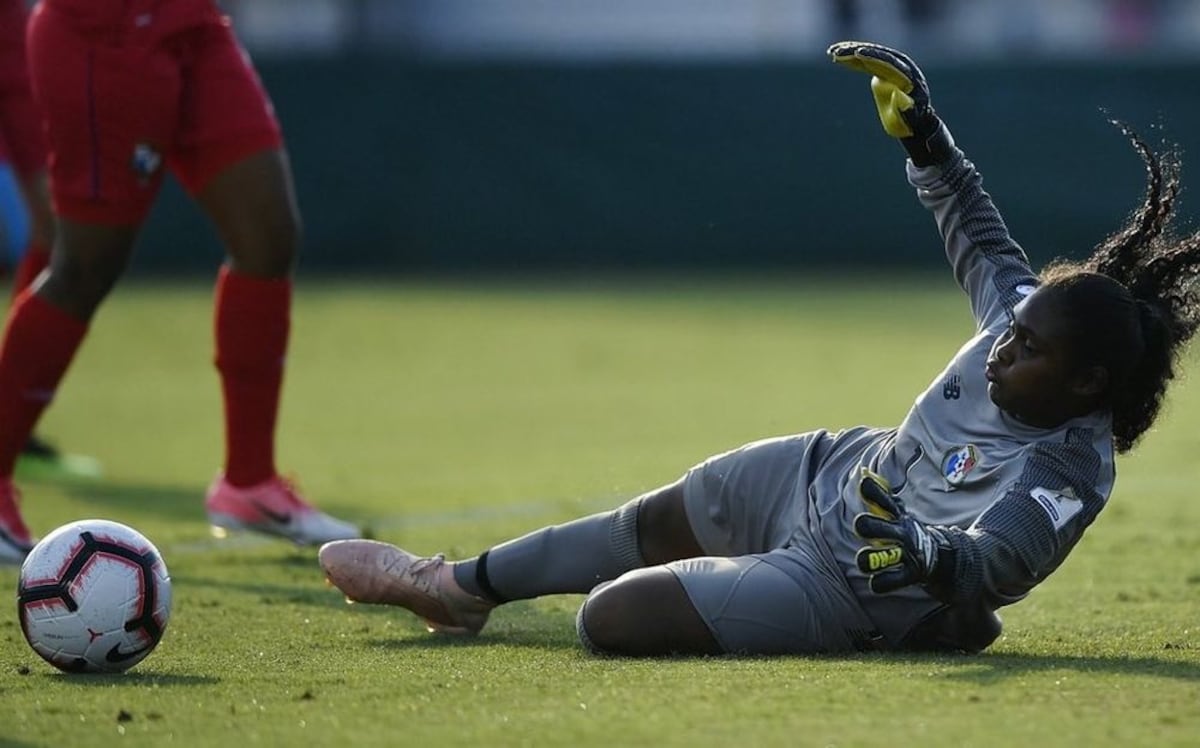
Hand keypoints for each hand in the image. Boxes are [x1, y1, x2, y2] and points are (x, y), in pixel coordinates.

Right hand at [827, 41, 952, 165]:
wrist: (915, 119)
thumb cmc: (912, 121)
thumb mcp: (911, 118)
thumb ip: (905, 109)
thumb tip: (897, 96)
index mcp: (907, 76)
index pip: (888, 62)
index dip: (873, 56)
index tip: (857, 52)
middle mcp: (900, 66)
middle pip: (876, 54)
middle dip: (856, 51)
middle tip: (837, 52)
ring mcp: (890, 67)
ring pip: (869, 55)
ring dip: (850, 52)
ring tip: (832, 52)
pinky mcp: (881, 70)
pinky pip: (865, 62)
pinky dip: (851, 59)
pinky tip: (837, 56)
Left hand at [853, 469, 952, 593]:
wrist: (938, 556)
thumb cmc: (906, 531)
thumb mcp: (897, 512)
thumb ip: (880, 496)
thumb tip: (863, 476)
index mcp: (897, 516)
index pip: (884, 499)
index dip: (872, 491)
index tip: (863, 485)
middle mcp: (902, 533)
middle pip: (876, 526)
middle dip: (866, 525)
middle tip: (860, 525)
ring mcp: (907, 553)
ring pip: (879, 557)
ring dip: (867, 559)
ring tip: (863, 560)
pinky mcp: (912, 574)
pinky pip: (889, 582)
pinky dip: (880, 583)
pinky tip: (875, 582)